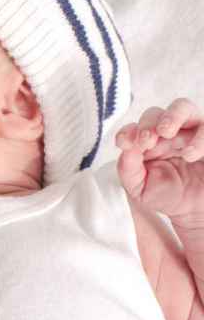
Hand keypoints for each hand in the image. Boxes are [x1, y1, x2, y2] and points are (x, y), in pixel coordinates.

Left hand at [116, 98, 203, 224]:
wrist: (193, 211)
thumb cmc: (165, 195)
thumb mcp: (140, 188)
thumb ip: (128, 168)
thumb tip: (125, 148)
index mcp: (146, 142)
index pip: (134, 127)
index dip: (128, 131)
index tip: (124, 144)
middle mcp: (168, 133)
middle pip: (157, 112)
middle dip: (149, 122)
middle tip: (147, 139)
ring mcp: (191, 133)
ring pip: (184, 107)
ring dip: (173, 116)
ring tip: (167, 134)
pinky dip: (198, 138)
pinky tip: (189, 154)